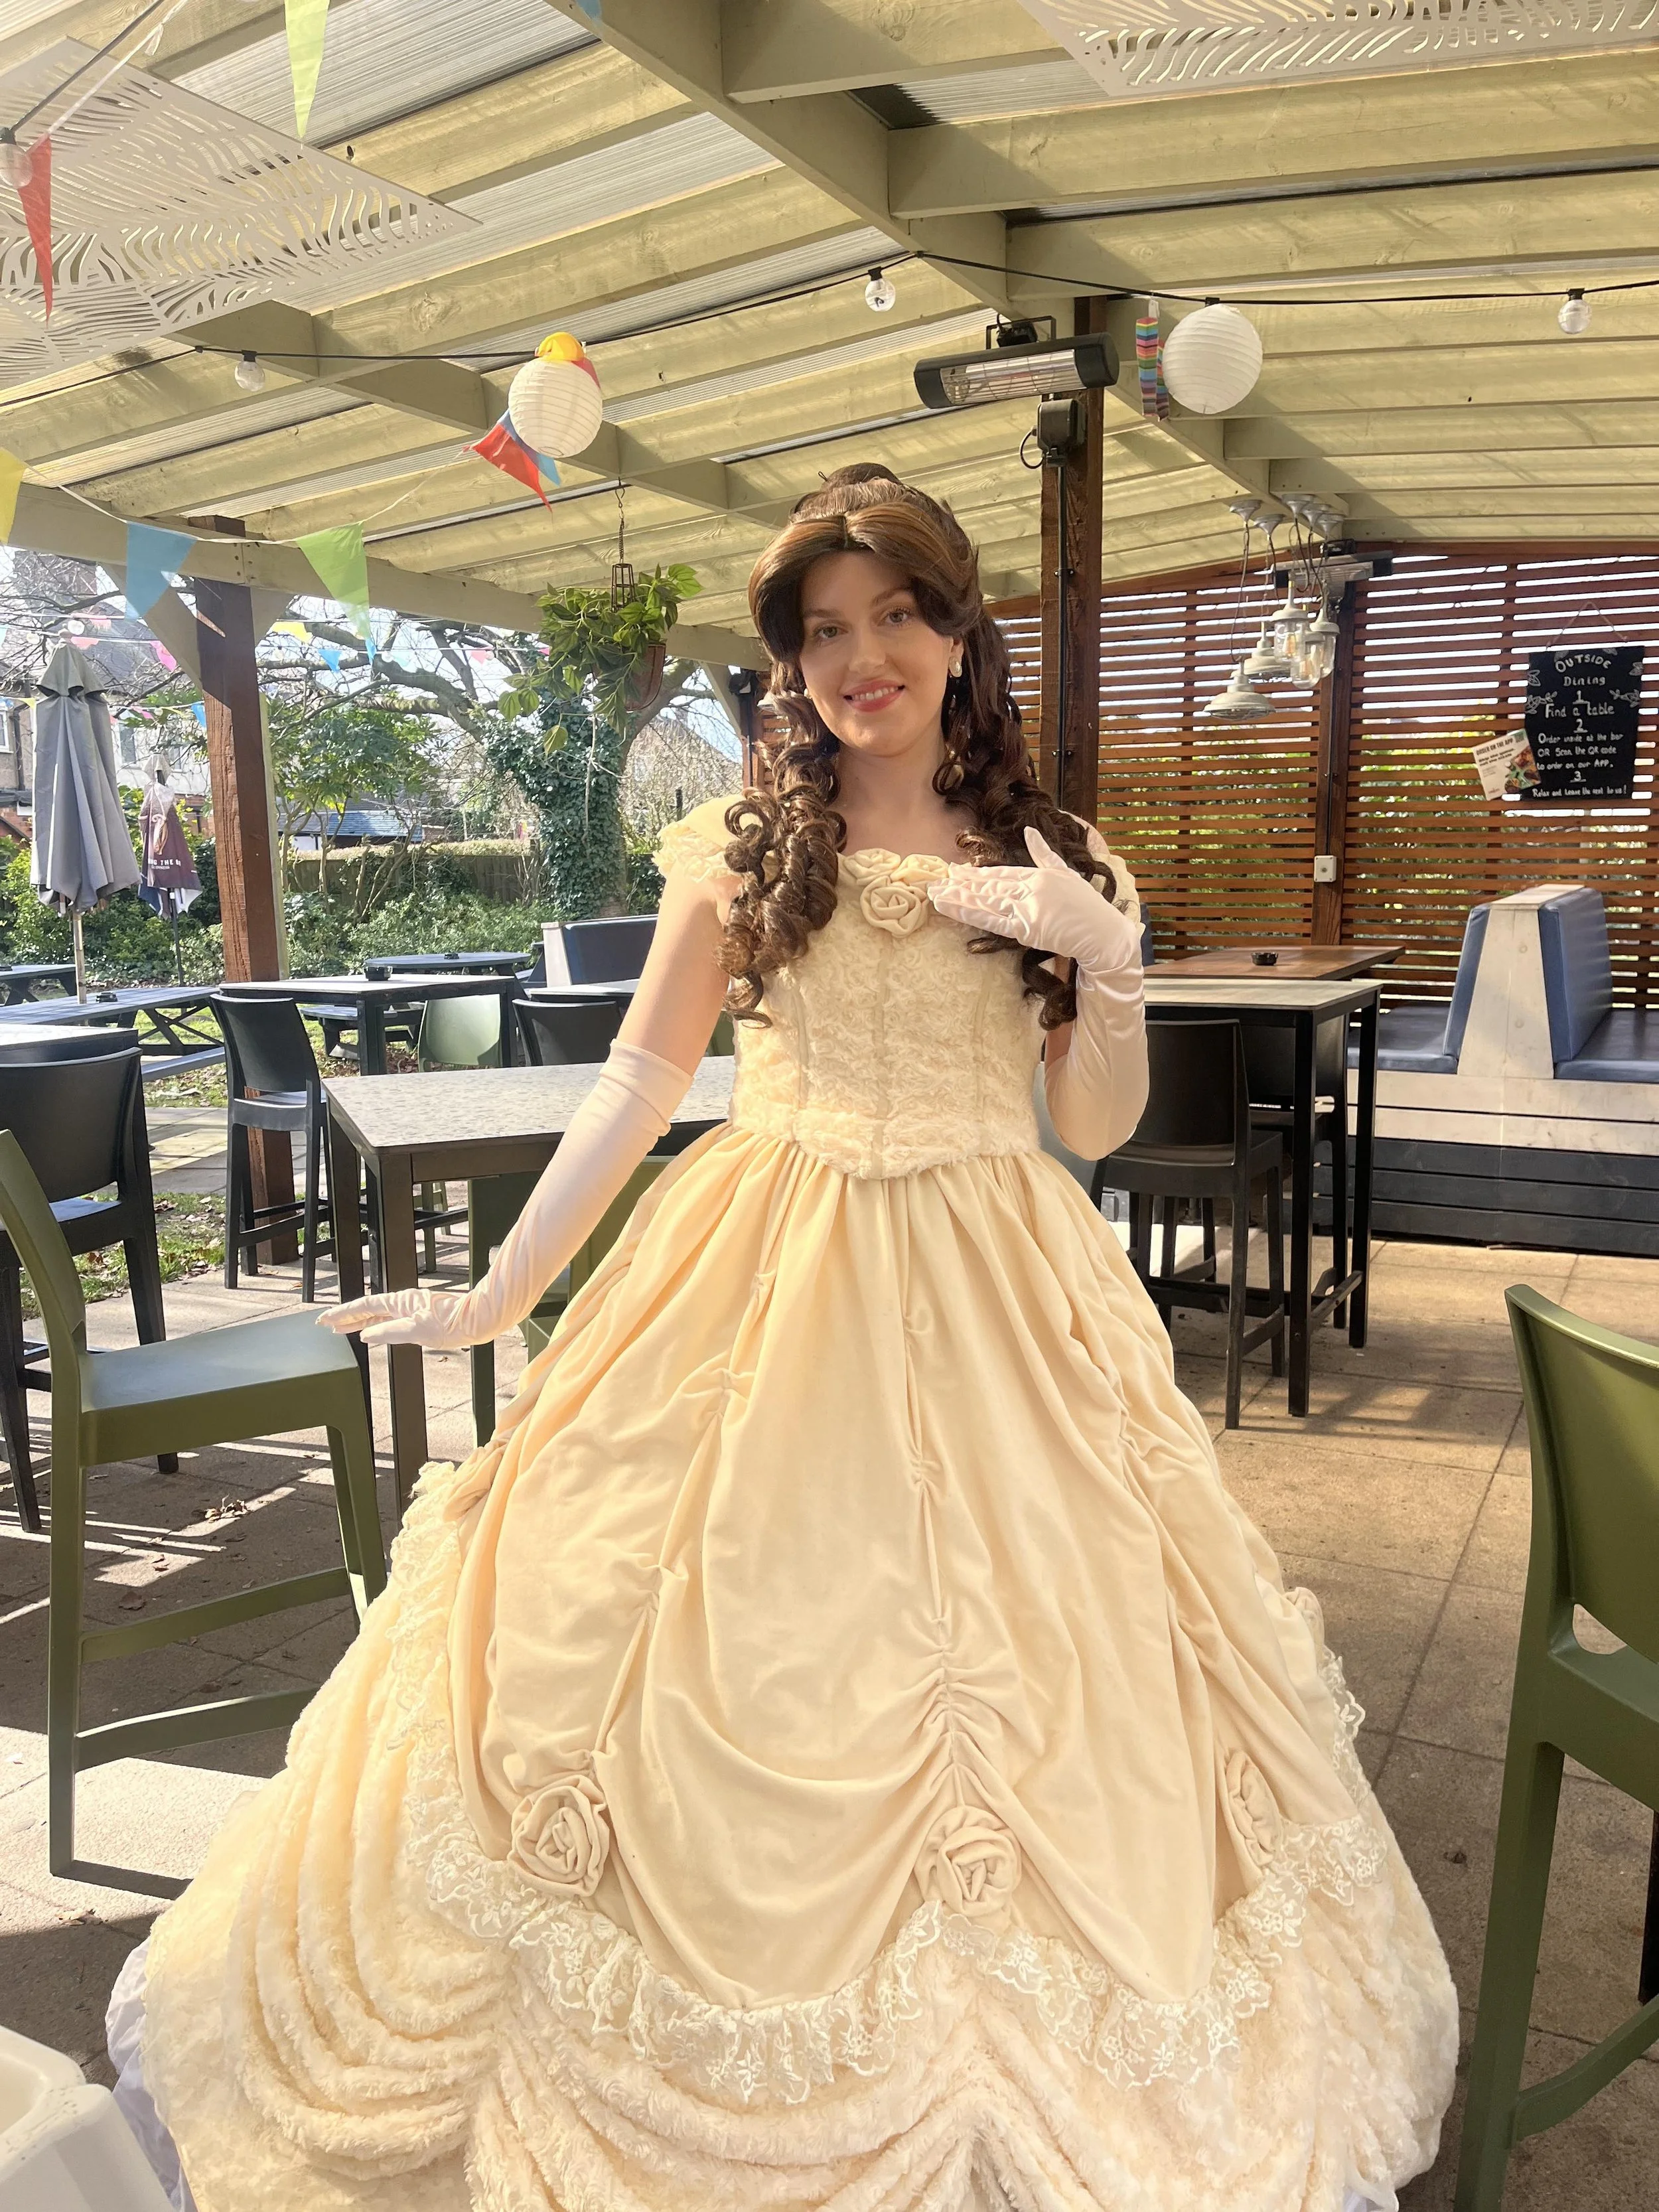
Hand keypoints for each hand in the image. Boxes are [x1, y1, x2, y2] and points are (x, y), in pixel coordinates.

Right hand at [318, 1288, 475, 1349]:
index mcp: (399, 1302)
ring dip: (359, 1321)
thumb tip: (366, 1334)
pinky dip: (376, 1324)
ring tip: (342, 1329)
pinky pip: (389, 1319)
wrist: (476, 1320)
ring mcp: (410, 1309)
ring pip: (378, 1314)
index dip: (343, 1313)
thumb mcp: (415, 1331)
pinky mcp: (419, 1316)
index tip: (325, 1319)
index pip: (364, 1305)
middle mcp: (403, 1302)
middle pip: (368, 1309)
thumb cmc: (450, 1324)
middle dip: (346, 1317)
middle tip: (326, 1324)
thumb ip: (388, 1332)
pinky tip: (371, 1331)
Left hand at [927, 826, 1140, 977]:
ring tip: (937, 896)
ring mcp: (1028, 907)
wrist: (1103, 933)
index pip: (1001, 874)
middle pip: (989, 886)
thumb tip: (1029, 830)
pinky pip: (992, 921)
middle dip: (961, 885)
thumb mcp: (1066, 872)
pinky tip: (954, 909)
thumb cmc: (1087, 906)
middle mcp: (1031, 887)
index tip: (956, 872)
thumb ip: (1045, 853)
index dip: (976, 874)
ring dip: (959, 899)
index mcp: (1039, 874)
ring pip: (986, 901)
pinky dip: (971, 914)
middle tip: (936, 883)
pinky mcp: (1027, 928)